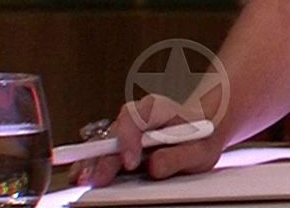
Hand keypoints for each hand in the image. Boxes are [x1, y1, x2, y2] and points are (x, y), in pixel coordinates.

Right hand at [68, 94, 223, 188]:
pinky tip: (83, 176)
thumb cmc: (204, 134)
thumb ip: (179, 157)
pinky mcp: (122, 143)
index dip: (128, 141)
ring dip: (91, 161)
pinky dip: (92, 164)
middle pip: (113, 134)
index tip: (130, 163)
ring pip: (104, 142)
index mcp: (160, 109)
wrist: (207, 124)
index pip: (136, 118)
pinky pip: (103, 151)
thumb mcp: (202, 149)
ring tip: (82, 180)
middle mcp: (139, 116)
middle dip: (103, 158)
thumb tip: (153, 166)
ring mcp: (128, 129)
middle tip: (96, 180)